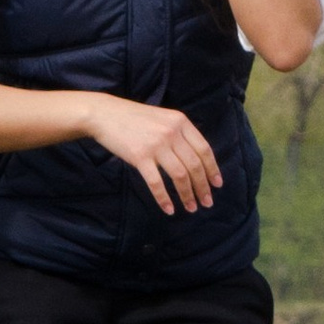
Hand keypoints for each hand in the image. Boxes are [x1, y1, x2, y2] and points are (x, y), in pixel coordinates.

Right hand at [84, 96, 224, 214]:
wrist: (106, 114)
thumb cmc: (135, 118)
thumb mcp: (163, 119)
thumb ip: (179, 134)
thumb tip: (195, 159)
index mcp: (181, 122)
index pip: (204, 149)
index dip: (212, 169)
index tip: (217, 185)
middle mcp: (172, 133)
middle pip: (194, 165)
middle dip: (203, 187)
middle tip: (207, 203)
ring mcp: (156, 145)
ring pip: (180, 175)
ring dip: (187, 195)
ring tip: (191, 208)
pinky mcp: (140, 157)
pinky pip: (157, 183)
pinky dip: (164, 198)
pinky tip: (169, 209)